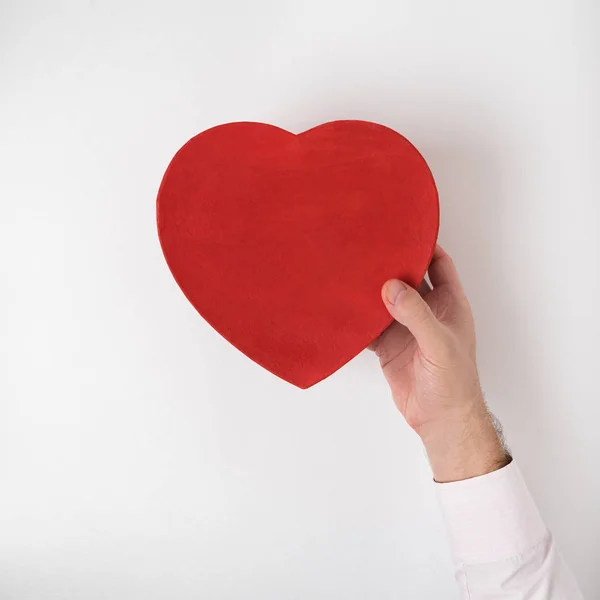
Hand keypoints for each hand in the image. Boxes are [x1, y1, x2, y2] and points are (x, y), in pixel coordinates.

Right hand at [371, 245, 509, 482]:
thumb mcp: (439, 344)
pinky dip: (357, 317)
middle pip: (407, 277)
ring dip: (369, 289)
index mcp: (450, 303)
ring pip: (384, 300)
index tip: (401, 229)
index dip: (423, 245)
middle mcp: (426, 311)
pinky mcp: (387, 345)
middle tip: (367, 244)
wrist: (440, 421)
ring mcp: (405, 328)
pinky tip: (342, 305)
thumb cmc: (454, 382)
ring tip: (349, 268)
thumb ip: (416, 314)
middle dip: (390, 263)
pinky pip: (369, 325)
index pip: (438, 263)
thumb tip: (391, 285)